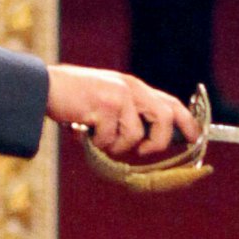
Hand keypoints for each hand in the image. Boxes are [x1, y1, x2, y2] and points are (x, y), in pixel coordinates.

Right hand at [45, 65, 198, 159]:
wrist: (44, 87)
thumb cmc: (72, 97)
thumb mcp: (105, 99)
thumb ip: (125, 114)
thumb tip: (143, 142)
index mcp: (132, 86)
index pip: (168, 102)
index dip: (186, 121)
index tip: (195, 138)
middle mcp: (130, 88)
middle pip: (164, 117)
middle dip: (157, 141)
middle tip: (143, 152)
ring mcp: (118, 96)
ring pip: (134, 136)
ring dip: (115, 145)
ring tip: (96, 136)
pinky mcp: (104, 106)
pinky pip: (110, 139)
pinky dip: (96, 142)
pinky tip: (82, 130)